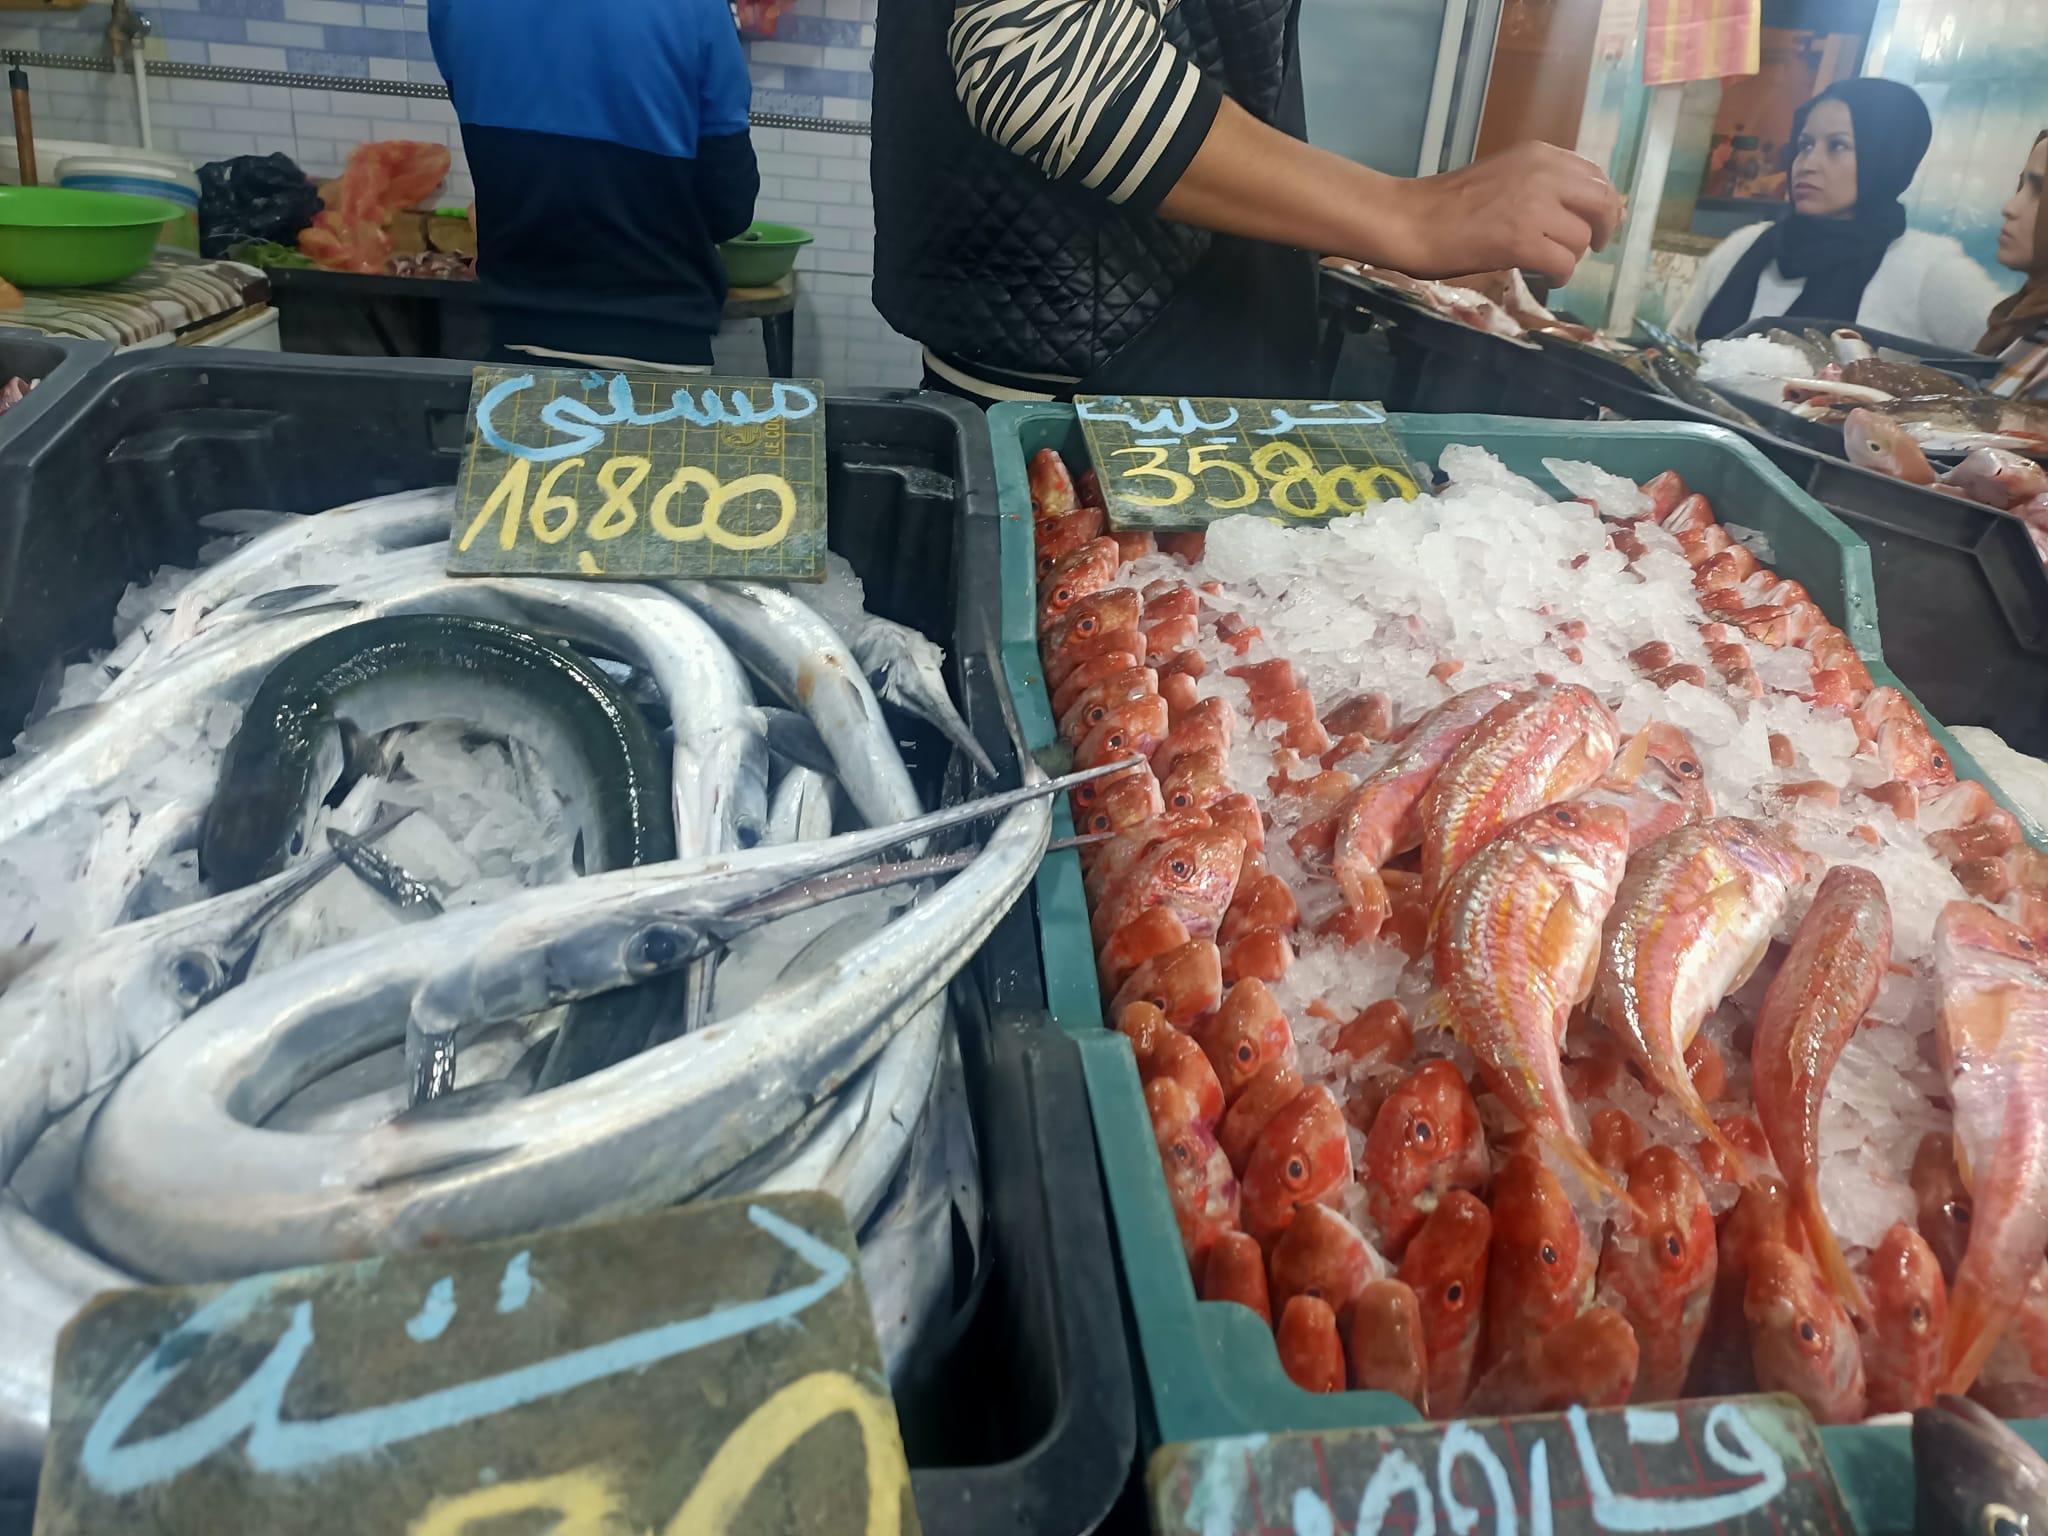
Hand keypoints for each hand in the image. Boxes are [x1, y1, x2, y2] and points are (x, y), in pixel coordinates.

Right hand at [1373, 142, 1623, 284]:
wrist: (1410, 220)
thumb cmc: (1447, 203)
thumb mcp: (1503, 176)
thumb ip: (1541, 185)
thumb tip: (1580, 211)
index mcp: (1539, 155)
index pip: (1594, 176)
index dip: (1603, 203)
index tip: (1597, 223)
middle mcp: (1543, 174)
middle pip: (1601, 203)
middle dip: (1604, 229)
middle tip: (1593, 248)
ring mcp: (1533, 207)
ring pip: (1582, 238)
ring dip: (1571, 256)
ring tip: (1550, 264)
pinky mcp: (1522, 241)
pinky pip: (1564, 263)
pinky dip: (1560, 275)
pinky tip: (1545, 277)